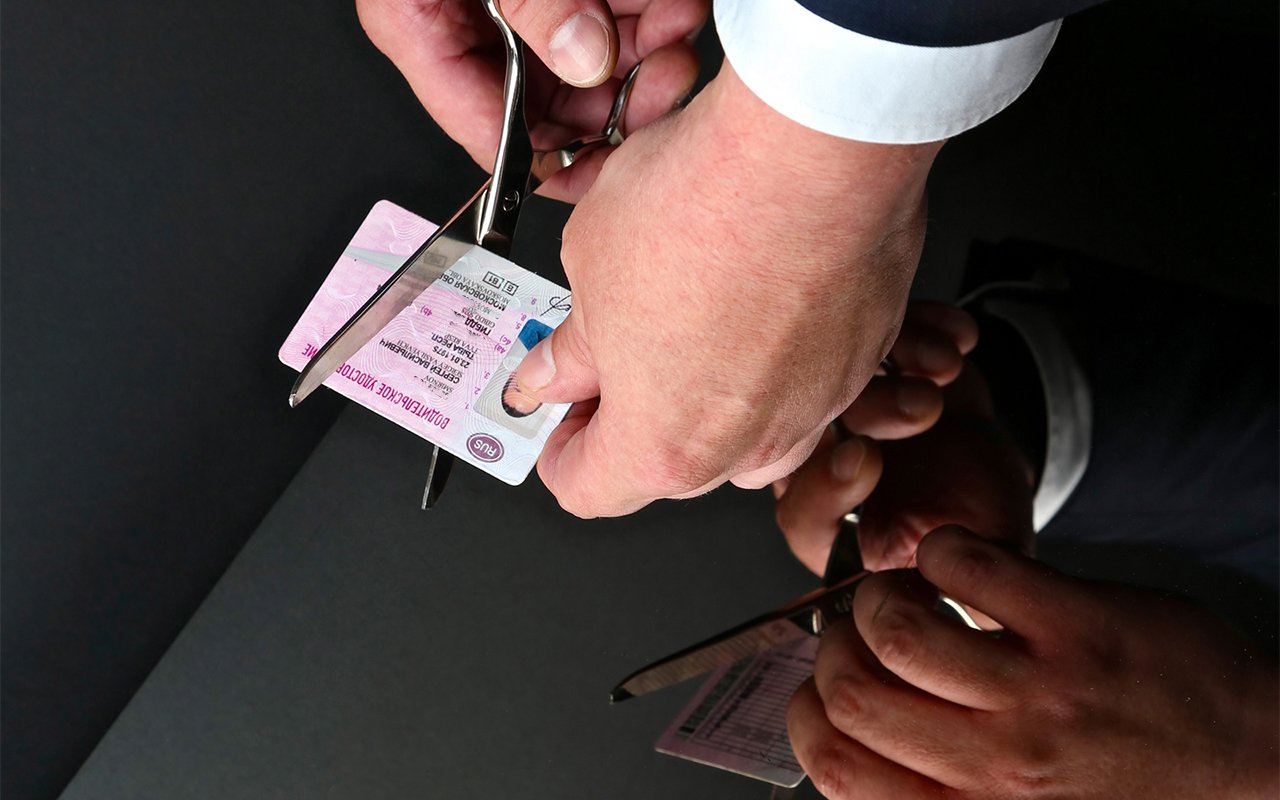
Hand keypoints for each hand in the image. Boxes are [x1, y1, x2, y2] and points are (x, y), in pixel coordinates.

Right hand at [356, 0, 706, 200]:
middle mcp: (470, 26)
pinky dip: (649, 16)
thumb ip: (533, 3)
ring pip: (592, 61)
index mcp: (420, 27)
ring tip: (677, 33)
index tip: (607, 168)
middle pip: (552, 102)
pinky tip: (675, 10)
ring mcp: (521, 11)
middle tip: (662, 82)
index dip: (552, 158)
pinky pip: (609, 18)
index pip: (484, 129)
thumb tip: (583, 56)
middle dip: (617, 97)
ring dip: (646, 56)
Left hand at [513, 64, 944, 515]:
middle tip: (612, 350)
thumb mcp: (589, 267)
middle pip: (671, 468)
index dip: (561, 453)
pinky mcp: (860, 361)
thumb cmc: (701, 205)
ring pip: (746, 432)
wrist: (813, 151)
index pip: (589, 489)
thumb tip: (556, 370)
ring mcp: (814, 408)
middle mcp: (745, 447)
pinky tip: (751, 290)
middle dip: (634, 417)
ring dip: (709, 396)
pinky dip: (772, 354)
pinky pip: (802, 380)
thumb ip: (572, 344)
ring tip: (688, 317)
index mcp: (661, 446)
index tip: (558, 414)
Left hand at [774, 335, 1033, 573]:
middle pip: (813, 428)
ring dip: (895, 358)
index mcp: (827, 524)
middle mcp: (815, 460)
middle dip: (868, 409)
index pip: (802, 512)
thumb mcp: (974, 564)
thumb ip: (949, 580)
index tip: (863, 460)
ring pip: (840, 367)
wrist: (987, 467)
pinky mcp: (864, 354)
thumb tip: (928, 596)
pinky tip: (959, 336)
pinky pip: (878, 324)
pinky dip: (921, 324)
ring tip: (946, 368)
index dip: (824, 488)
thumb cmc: (974, 523)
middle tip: (920, 408)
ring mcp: (836, 403)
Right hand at [788, 526, 1279, 798]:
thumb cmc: (1125, 785)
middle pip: (853, 693)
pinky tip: (962, 566)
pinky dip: (943, 552)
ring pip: (897, 629)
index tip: (820, 685)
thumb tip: (849, 739)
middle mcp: (1001, 769)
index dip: (807, 713)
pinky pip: (963, 566)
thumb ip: (933, 785)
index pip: (837, 771)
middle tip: (861, 629)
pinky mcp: (1078, 626)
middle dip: (839, 645)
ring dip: (883, 595)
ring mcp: (1041, 695)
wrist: (1252, 761)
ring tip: (908, 593)